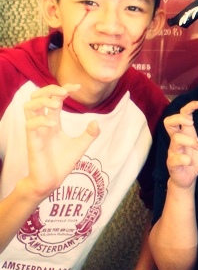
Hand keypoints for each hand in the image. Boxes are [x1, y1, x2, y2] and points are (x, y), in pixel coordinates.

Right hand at [24, 84, 99, 198]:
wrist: (52, 182)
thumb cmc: (62, 163)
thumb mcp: (80, 146)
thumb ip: (89, 134)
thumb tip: (97, 122)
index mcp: (53, 122)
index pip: (54, 98)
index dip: (64, 88)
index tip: (77, 87)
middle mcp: (42, 123)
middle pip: (37, 97)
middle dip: (49, 89)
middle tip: (65, 92)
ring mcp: (36, 132)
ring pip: (28, 106)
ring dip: (42, 100)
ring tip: (57, 103)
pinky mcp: (32, 142)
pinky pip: (29, 125)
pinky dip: (40, 120)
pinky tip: (52, 123)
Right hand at [163, 101, 197, 188]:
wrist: (187, 179)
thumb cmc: (196, 162)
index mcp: (186, 134)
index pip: (183, 115)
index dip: (190, 106)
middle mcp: (177, 140)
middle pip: (168, 122)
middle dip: (178, 118)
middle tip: (191, 123)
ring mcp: (173, 151)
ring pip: (175, 139)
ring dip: (188, 140)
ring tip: (197, 146)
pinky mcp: (172, 163)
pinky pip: (175, 158)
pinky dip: (184, 158)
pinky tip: (190, 161)